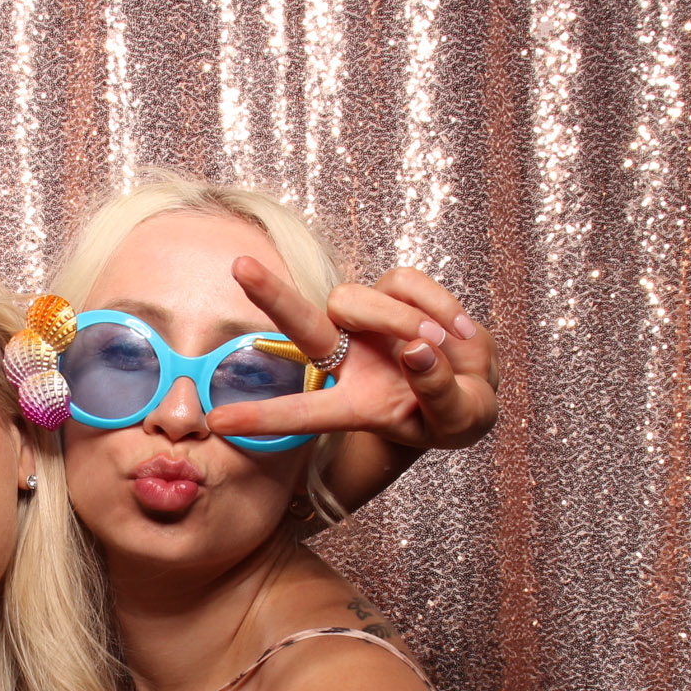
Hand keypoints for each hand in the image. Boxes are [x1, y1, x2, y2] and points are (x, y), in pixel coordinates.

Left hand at [208, 259, 499, 450]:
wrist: (474, 384)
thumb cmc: (454, 414)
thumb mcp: (455, 421)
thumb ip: (438, 393)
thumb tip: (418, 349)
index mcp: (354, 404)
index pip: (302, 413)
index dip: (262, 418)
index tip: (216, 423)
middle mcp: (348, 358)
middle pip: (304, 324)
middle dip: (272, 295)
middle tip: (240, 267)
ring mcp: (368, 321)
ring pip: (369, 302)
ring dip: (410, 322)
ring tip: (445, 348)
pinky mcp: (394, 290)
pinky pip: (409, 284)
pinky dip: (440, 304)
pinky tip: (454, 330)